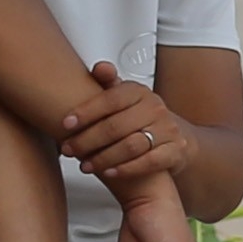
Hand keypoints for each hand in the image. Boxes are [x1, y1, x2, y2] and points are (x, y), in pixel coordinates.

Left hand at [61, 61, 191, 192]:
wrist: (176, 136)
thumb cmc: (141, 116)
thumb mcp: (124, 97)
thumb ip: (108, 83)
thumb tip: (100, 68)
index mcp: (139, 92)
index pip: (110, 100)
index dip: (86, 112)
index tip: (66, 124)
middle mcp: (155, 108)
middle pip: (116, 126)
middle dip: (87, 140)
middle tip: (69, 149)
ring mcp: (168, 130)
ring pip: (131, 146)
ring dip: (103, 158)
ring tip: (85, 164)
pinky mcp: (175, 151)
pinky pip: (150, 162)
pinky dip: (126, 169)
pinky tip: (109, 173)